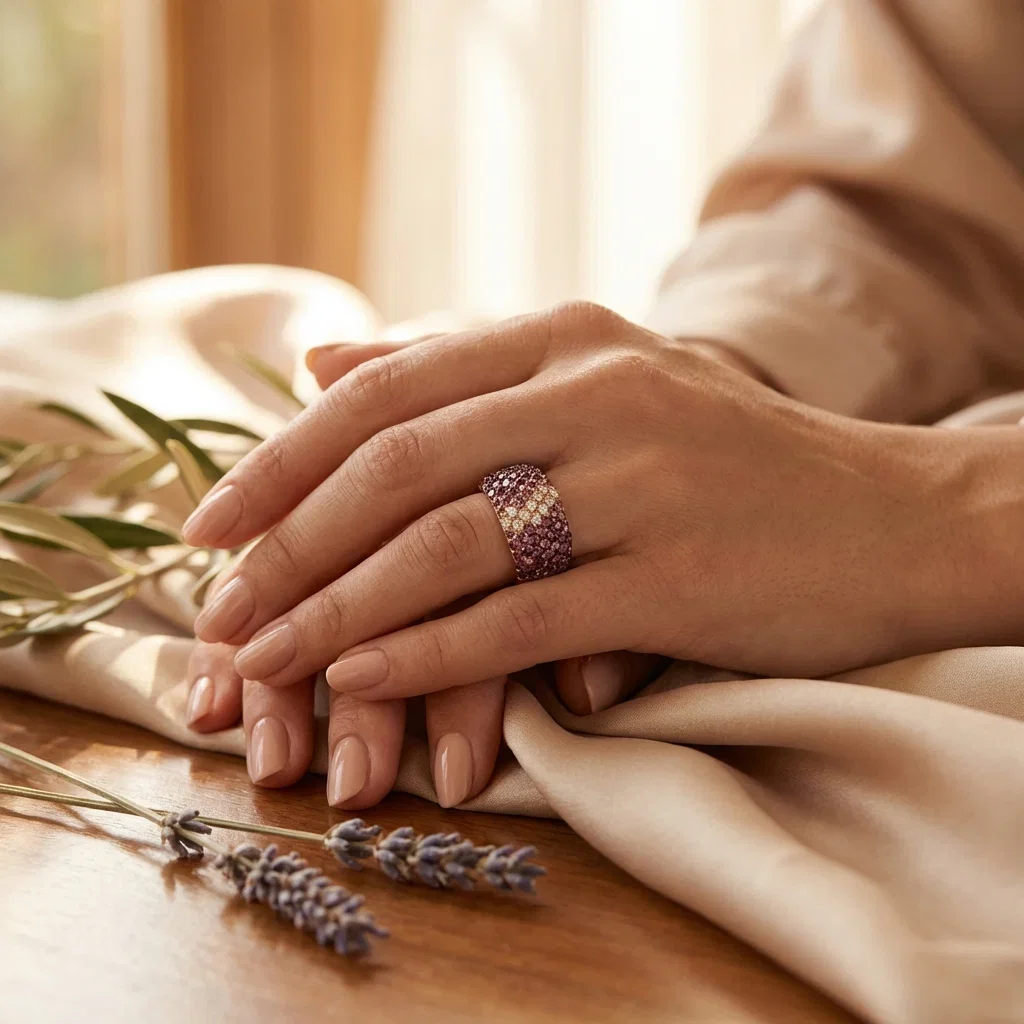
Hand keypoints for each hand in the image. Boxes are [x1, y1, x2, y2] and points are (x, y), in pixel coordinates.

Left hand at [185, 331, 730, 799]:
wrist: (890, 516)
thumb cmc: (730, 458)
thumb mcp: (604, 380)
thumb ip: (460, 367)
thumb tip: (322, 360)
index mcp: (565, 339)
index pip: (386, 391)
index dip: (282, 460)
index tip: (210, 527)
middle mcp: (595, 393)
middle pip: (398, 466)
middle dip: (288, 544)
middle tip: (217, 611)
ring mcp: (639, 483)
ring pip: (448, 546)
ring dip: (338, 610)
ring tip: (264, 661)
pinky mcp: (675, 576)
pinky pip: (523, 619)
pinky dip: (430, 655)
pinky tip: (362, 681)